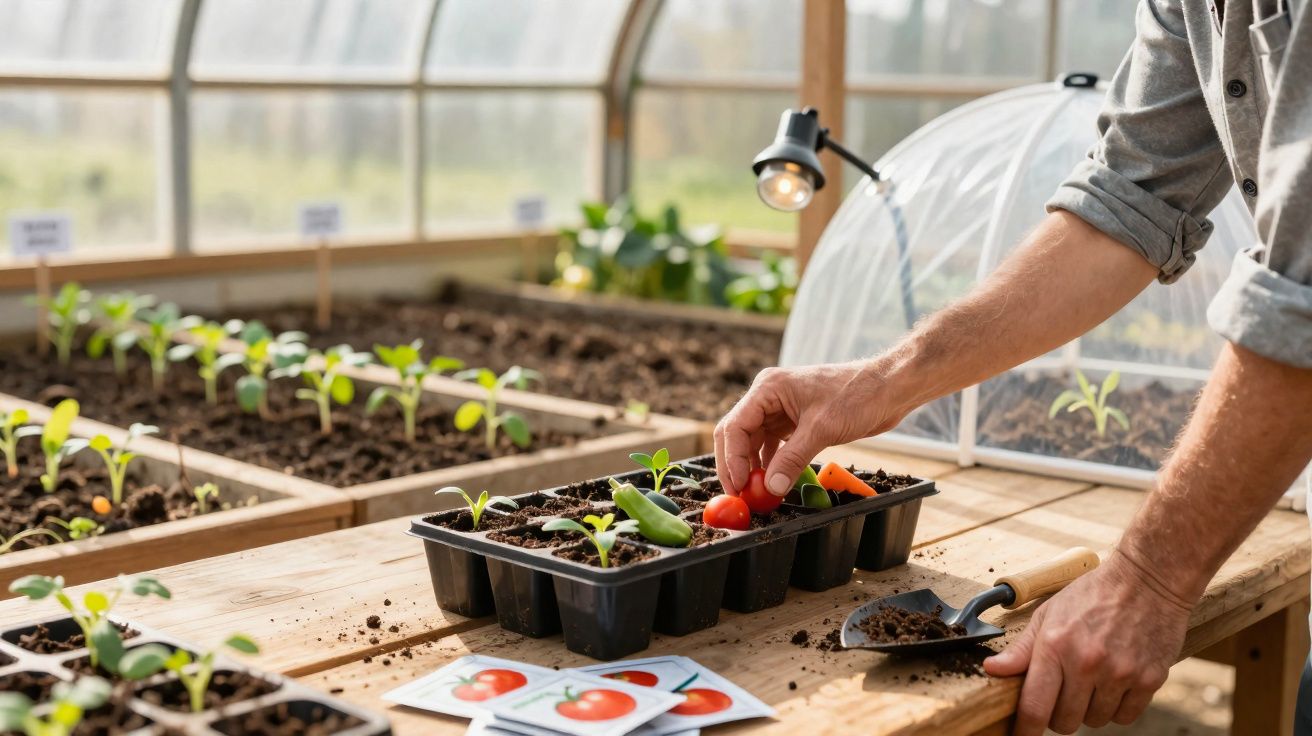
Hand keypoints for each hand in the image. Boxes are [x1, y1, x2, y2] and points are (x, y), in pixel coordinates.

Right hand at [713, 361, 904, 496]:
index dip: (732, 459)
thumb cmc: (857, 395)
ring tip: (756, 493)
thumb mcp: (822, 429)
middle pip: (738, 434)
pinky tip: (772, 482)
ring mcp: (781, 409)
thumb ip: (792, 459)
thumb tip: (770, 488)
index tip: (739, 486)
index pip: (735, 426)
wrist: (888, 388)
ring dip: (753, 467)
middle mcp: (769, 397)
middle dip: (736, 465)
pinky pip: (773, 446)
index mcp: (768, 388)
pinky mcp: (795, 422)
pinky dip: (771, 464)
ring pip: (754, 442)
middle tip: (739, 494)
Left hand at [983, 550, 1192, 733]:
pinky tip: (1113, 683)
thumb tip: (991, 670)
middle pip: (1065, 722)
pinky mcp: (1149, 679)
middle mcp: (1087, 662)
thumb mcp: (1048, 614)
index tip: (1021, 734)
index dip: (1026, 728)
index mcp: (1056, 645)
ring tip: (1091, 680)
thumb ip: (1021, 649)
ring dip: (1089, 710)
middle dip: (1059, 715)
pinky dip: (1116, 708)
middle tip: (1062, 695)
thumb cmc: (1092, 595)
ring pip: (1095, 721)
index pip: (1035, 706)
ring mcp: (1120, 672)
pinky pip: (1125, 717)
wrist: (1147, 580)